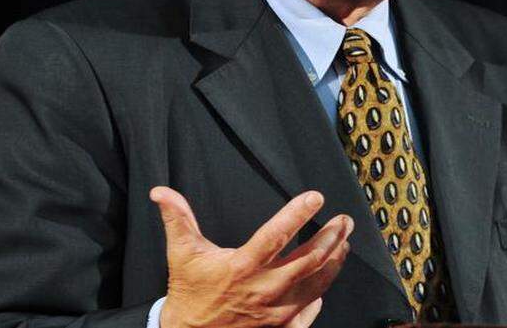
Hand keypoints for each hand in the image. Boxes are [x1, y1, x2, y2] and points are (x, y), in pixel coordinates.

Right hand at [150, 186, 352, 327]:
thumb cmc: (189, 291)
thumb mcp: (182, 252)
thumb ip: (177, 219)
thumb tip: (161, 192)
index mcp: (242, 266)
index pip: (276, 235)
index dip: (297, 214)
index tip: (315, 197)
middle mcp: (263, 289)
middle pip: (308, 259)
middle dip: (331, 237)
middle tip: (345, 221)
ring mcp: (275, 311)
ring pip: (316, 284)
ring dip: (334, 262)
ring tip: (345, 243)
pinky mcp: (280, 327)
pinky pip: (309, 310)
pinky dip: (321, 293)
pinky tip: (327, 278)